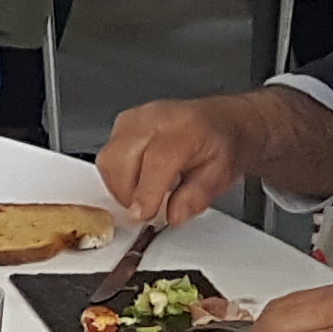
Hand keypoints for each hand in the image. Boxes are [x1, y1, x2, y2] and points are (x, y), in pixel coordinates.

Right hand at [95, 94, 257, 228]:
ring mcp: (137, 117)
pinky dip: (117, 174)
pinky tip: (138, 180)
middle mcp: (157, 117)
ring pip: (109, 157)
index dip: (146, 192)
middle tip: (145, 210)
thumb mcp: (222, 176)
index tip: (144, 215)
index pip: (156, 160)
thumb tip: (173, 214)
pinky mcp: (124, 122)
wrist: (223, 122)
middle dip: (127, 193)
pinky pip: (108, 153)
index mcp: (186, 128)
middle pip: (122, 157)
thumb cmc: (224, 144)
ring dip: (119, 185)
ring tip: (143, 195)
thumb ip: (196, 197)